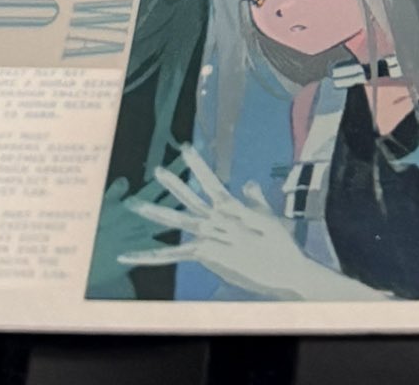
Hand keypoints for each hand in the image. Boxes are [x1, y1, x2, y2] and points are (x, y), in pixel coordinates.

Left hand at [120, 143, 376, 301]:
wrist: (285, 270)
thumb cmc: (280, 245)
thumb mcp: (268, 218)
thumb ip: (255, 200)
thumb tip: (248, 182)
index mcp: (232, 209)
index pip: (211, 181)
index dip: (198, 165)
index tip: (187, 148)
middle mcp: (219, 220)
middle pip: (191, 199)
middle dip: (174, 184)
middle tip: (158, 170)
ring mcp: (211, 238)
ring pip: (180, 221)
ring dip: (157, 212)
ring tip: (137, 203)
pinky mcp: (206, 256)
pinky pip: (174, 256)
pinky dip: (151, 256)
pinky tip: (133, 256)